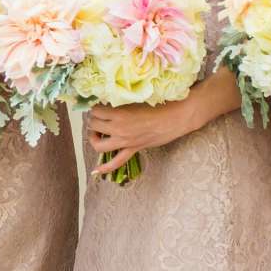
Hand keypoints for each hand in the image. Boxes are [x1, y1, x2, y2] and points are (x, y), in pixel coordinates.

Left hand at [84, 95, 205, 179]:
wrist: (177, 117)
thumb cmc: (160, 104)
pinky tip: (95, 171)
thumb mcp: (137, 99)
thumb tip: (109, 103)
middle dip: (93, 119)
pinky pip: (116, 162)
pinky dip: (105, 167)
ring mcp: (125, 142)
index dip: (95, 106)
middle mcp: (119, 129)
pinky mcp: (133, 149)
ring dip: (94, 138)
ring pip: (99, 145)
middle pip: (94, 125)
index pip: (96, 111)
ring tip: (96, 132)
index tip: (98, 104)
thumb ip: (122, 103)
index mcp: (119, 114)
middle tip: (97, 114)